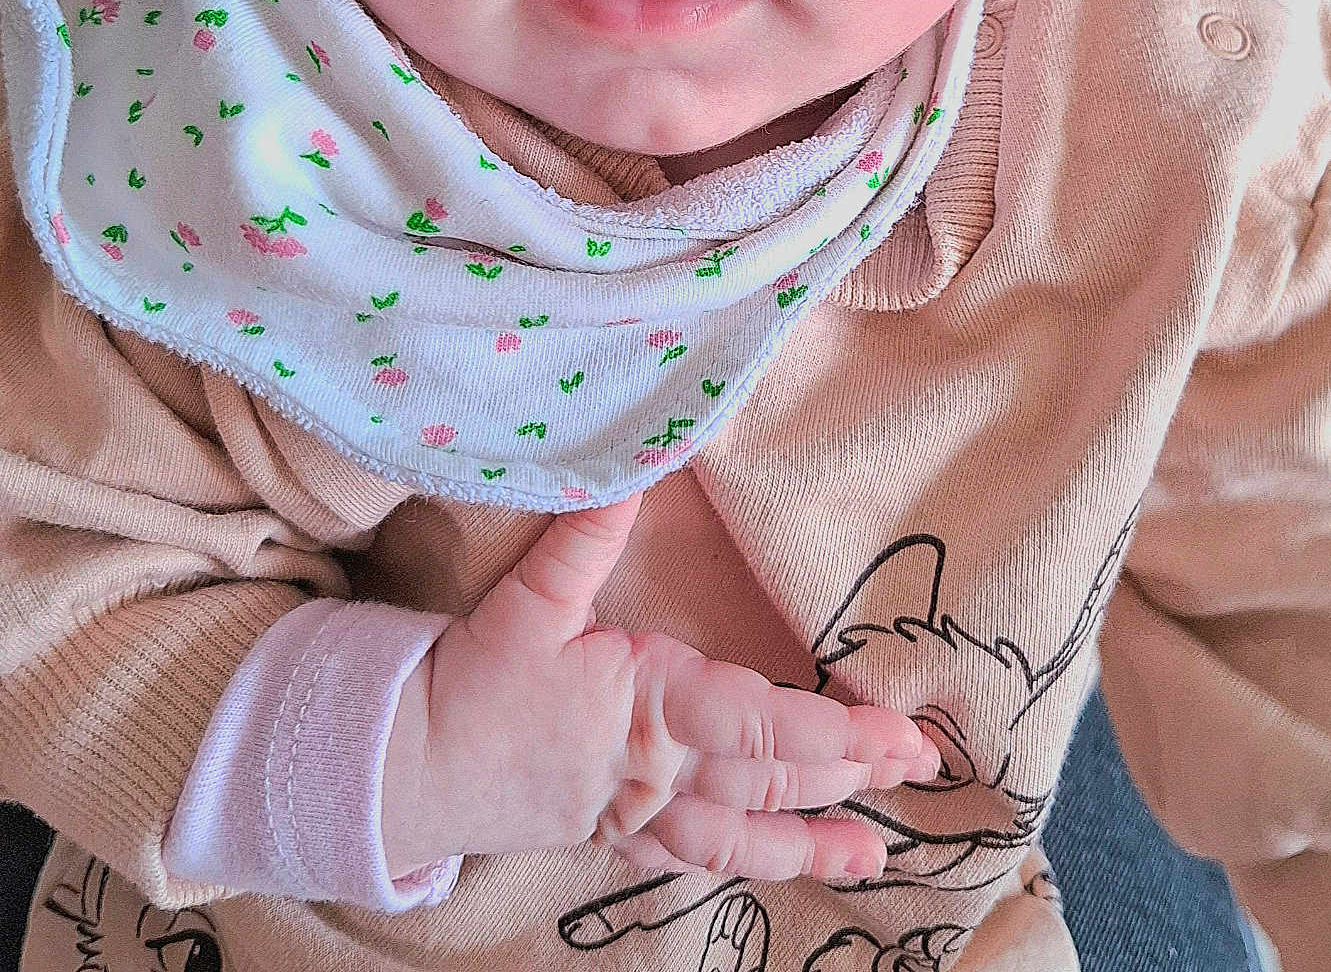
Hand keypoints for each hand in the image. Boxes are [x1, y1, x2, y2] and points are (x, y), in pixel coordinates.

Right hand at [382, 490, 938, 881]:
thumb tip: (638, 467)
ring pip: (743, 835)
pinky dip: (749, 863)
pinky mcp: (618, 833)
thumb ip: (588, 535)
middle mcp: (659, 770)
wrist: (408, 764)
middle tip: (922, 768)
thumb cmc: (475, 679)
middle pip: (773, 781)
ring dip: (814, 843)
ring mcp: (640, 811)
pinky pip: (697, 859)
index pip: (763, 729)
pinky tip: (785, 863)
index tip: (896, 734)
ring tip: (877, 853)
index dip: (836, 737)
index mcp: (650, 706)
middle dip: (852, 775)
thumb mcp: (530, 598)